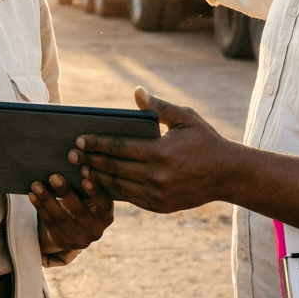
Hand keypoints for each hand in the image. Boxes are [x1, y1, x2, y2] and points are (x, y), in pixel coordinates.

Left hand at [29, 174, 114, 253]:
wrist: (74, 227)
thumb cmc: (84, 201)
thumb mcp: (89, 197)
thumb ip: (87, 184)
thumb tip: (73, 160)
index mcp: (107, 217)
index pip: (104, 205)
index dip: (95, 192)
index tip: (84, 178)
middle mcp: (96, 232)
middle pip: (79, 211)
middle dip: (65, 192)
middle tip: (54, 176)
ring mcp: (79, 240)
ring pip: (61, 218)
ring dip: (47, 199)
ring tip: (36, 184)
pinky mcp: (63, 243)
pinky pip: (49, 223)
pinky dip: (40, 207)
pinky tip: (32, 195)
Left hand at [70, 87, 239, 213]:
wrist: (227, 175)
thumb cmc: (205, 141)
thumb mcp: (186, 118)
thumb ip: (160, 106)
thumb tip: (137, 91)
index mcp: (161, 152)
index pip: (119, 147)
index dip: (97, 143)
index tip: (80, 139)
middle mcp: (157, 176)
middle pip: (113, 168)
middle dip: (90, 159)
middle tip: (71, 153)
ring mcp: (157, 194)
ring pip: (118, 186)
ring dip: (97, 177)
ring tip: (81, 169)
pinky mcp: (159, 206)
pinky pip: (130, 198)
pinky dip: (112, 191)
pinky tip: (100, 183)